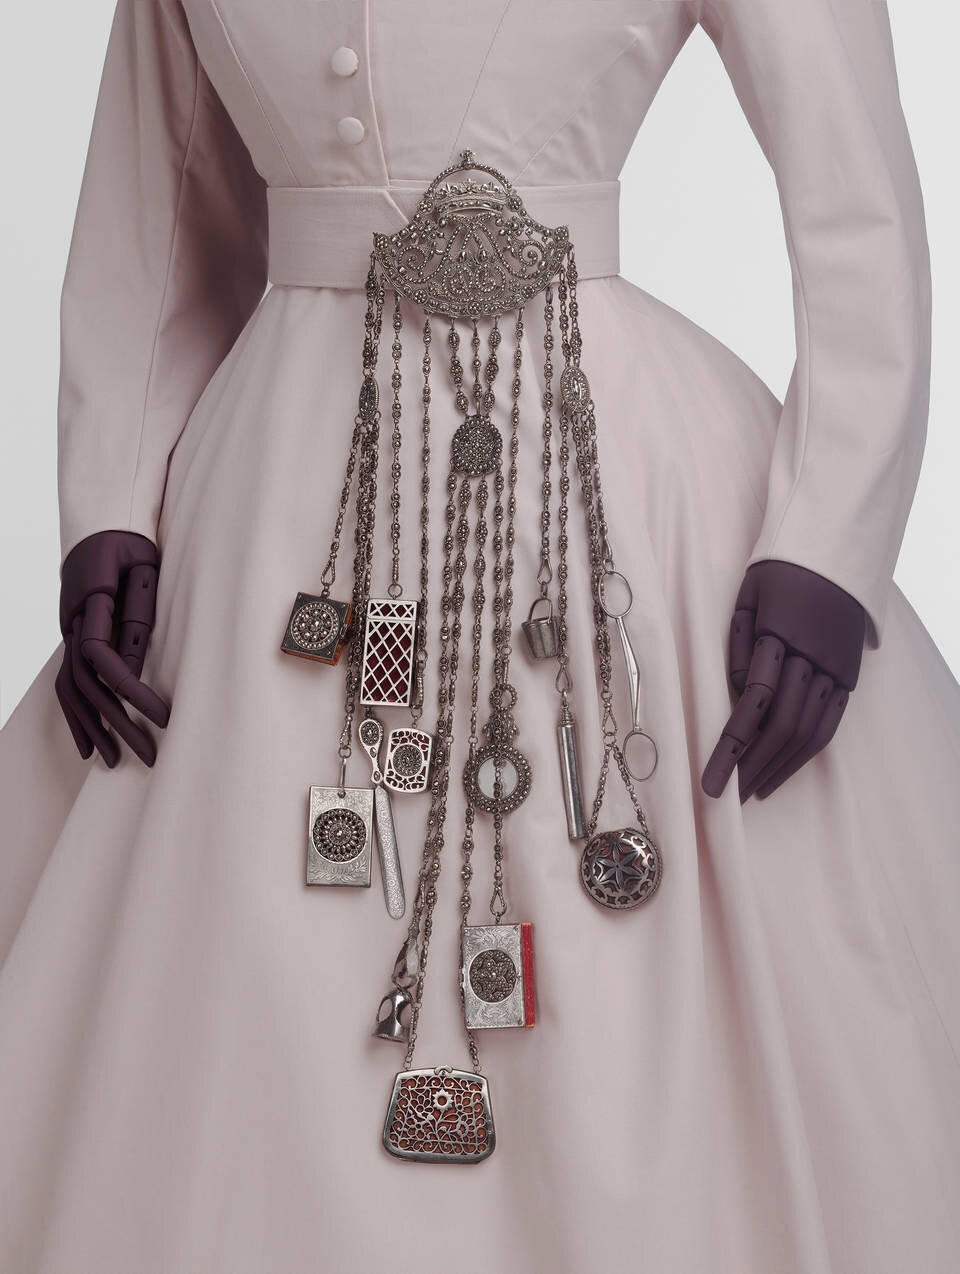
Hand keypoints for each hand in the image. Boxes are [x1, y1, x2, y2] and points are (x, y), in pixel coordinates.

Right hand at [55, 529, 170, 767]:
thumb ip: (138, 612)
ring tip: (114, 762)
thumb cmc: (129, 545)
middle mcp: (72, 623)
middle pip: (89, 684)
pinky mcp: (71, 639)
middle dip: (119, 723)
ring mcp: (67, 633)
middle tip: (150, 755)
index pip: (102, 657)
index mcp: (90, 604)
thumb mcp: (144, 568)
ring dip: (93, 728)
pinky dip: (76, 716)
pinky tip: (86, 745)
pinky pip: (67, 684)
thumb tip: (134, 662)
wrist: (99, 527)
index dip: (130, 687)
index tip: (162, 715)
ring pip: (72, 690)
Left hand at [701, 559, 865, 801]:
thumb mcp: (747, 594)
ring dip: (780, 766)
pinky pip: (830, 722)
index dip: (731, 747)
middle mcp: (813, 656)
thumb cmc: (779, 569)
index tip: (711, 781)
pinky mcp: (849, 673)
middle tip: (729, 796)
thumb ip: (738, 643)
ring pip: (810, 730)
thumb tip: (738, 693)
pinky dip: (807, 751)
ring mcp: (836, 668)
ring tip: (753, 791)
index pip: (753, 703)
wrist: (836, 550)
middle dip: (754, 767)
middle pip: (783, 726)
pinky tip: (784, 769)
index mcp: (780, 634)